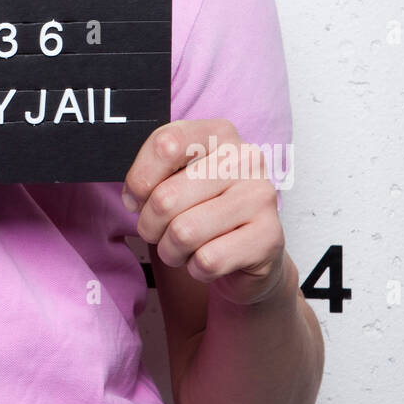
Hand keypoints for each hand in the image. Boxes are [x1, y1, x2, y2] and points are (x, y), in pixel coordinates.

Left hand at [122, 118, 285, 305]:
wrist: (250, 252)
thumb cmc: (204, 209)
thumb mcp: (177, 180)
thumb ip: (152, 176)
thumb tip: (134, 197)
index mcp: (219, 134)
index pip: (164, 144)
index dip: (139, 179)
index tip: (137, 198)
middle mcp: (245, 159)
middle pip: (165, 197)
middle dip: (150, 226)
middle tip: (158, 232)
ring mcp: (261, 196)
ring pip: (184, 232)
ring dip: (171, 251)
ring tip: (183, 248)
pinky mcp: (269, 237)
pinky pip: (208, 260)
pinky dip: (196, 269)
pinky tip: (208, 260)